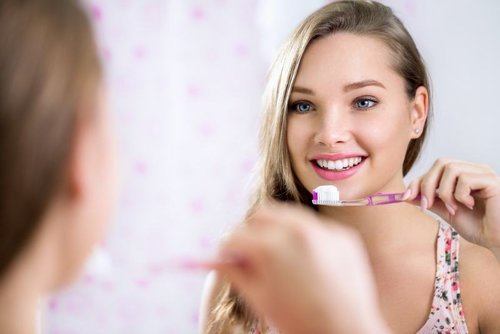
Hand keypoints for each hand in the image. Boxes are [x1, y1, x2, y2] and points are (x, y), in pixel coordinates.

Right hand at [214, 202, 389, 333]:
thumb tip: (215, 259)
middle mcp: (297, 230)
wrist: (348, 333)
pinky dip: (306, 237)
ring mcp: (323, 230)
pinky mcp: (342, 234)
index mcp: (270, 247)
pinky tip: (308, 260)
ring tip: (282, 255)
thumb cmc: (299, 322)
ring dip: (278, 228)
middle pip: (261, 214)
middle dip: (252, 230)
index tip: (230, 258)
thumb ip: (235, 273)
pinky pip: (316, 225)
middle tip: (253, 252)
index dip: (228, 249)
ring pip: (289, 214)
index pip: (235, 235)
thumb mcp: (259, 298)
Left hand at [406, 158, 499, 258]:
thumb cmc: (480, 228)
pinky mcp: (492, 181)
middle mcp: (475, 170)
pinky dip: (460, 195)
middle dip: (427, 184)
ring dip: (444, 191)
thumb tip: (406, 195)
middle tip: (427, 205)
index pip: (436, 168)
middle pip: (441, 163)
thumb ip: (431, 201)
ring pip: (451, 168)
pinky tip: (469, 206)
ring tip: (453, 209)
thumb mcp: (449, 213)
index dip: (418, 181)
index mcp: (464, 175)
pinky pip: (465, 179)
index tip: (405, 197)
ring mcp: (484, 174)